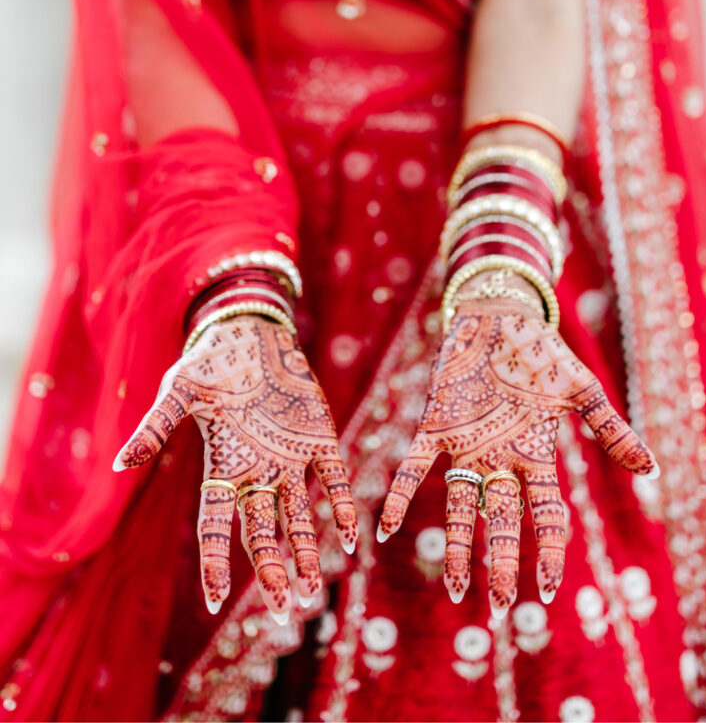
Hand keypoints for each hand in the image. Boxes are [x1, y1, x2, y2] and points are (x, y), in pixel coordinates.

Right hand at [114, 315, 356, 620]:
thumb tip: (119, 463)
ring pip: (297, 517)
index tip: (215, 598)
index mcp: (223, 466)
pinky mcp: (319, 438)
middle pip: (260, 532)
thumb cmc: (210, 361)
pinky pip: (333, 479)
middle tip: (281, 609)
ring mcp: (290, 458)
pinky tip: (351, 539)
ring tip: (312, 592)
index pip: (215, 525)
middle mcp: (257, 471)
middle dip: (269, 570)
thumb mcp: (179, 392)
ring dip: (305, 552)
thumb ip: (156, 428)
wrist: (251, 333)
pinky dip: (342, 506)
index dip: (214, 561)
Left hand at [377, 299, 656, 616]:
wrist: (500, 315)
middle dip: (501, 562)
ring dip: (458, 544)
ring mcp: (466, 445)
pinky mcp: (435, 425)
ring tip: (456, 589)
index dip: (549, 552)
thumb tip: (653, 468)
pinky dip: (398, 495)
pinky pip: (413, 466)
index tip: (548, 590)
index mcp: (535, 454)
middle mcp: (499, 458)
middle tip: (498, 607)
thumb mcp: (580, 389)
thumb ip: (610, 429)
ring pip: (459, 504)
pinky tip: (384, 529)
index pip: (546, 515)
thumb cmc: (541, 352)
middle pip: (502, 519)